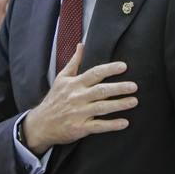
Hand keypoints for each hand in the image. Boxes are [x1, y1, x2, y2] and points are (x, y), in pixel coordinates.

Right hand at [22, 44, 137, 154]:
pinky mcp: (79, 128)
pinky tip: (124, 123)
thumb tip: (81, 45)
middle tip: (134, 86)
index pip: (94, 73)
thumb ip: (74, 62)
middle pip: (100, 90)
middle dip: (118, 88)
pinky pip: (98, 126)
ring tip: (134, 101)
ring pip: (101, 108)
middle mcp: (77, 97)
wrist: (40, 124)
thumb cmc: (54, 99)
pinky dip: (111, 125)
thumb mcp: (61, 78)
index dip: (109, 69)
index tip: (123, 66)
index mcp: (74, 84)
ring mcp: (79, 113)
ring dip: (119, 105)